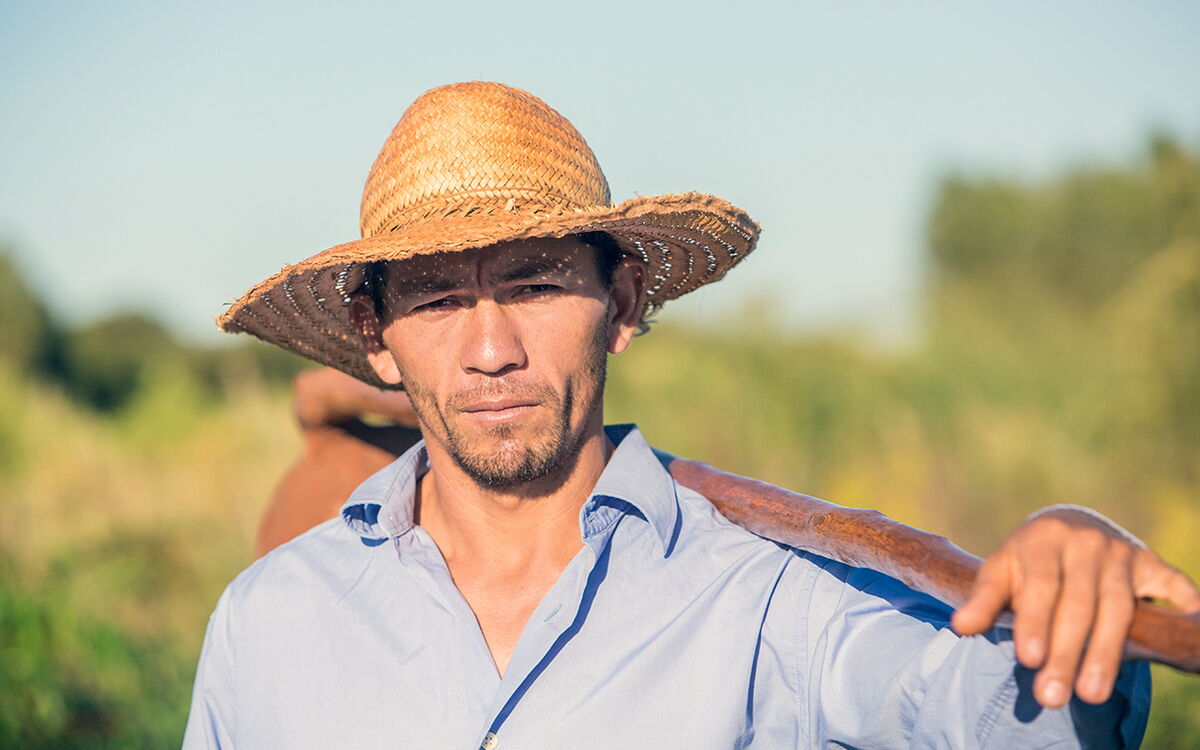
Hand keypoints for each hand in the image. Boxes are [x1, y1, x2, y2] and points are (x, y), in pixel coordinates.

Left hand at [951, 506, 1199, 707]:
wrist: (1068, 526)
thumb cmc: (1028, 560)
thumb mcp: (1001, 572)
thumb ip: (983, 600)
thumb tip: (961, 627)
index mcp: (1043, 538)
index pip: (1040, 587)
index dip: (1035, 623)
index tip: (1028, 660)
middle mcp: (1086, 541)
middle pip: (1078, 605)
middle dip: (1067, 654)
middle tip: (1053, 697)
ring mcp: (1123, 551)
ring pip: (1118, 608)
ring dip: (1106, 654)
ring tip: (1091, 695)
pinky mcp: (1152, 562)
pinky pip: (1173, 586)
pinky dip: (1183, 606)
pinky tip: (1187, 629)